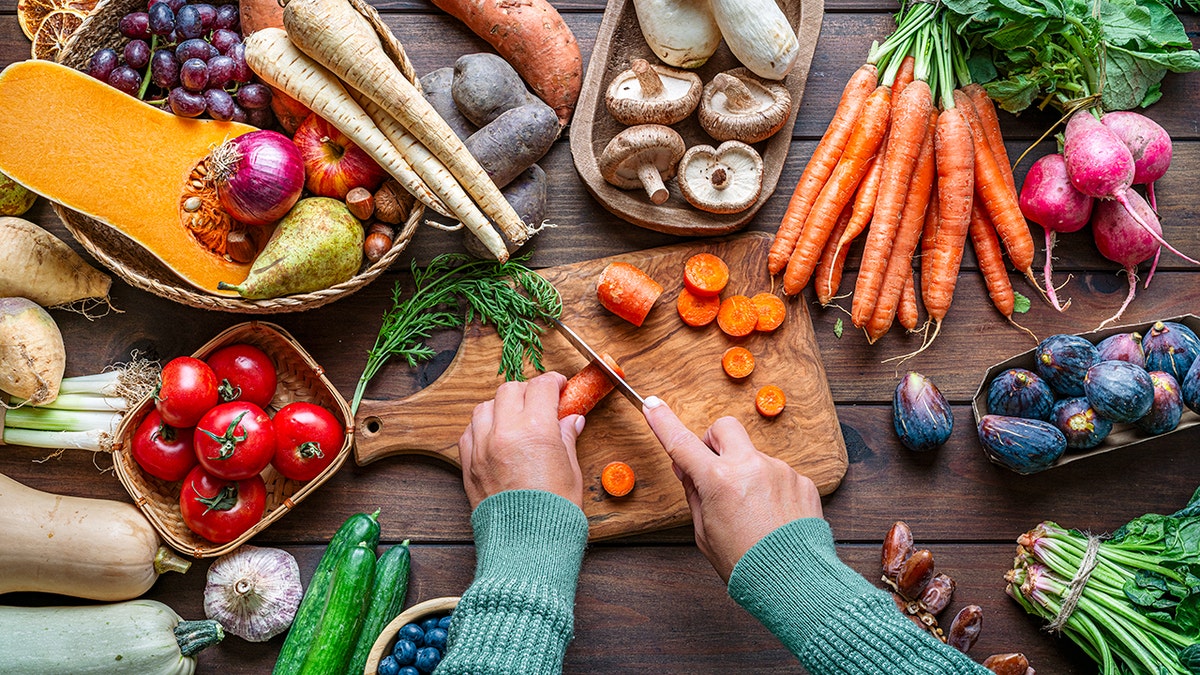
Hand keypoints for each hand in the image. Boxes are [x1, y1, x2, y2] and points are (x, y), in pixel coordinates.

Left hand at [458, 372, 585, 508]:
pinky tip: (496, 436)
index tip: (560, 388)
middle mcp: (504, 432)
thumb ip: (567, 438)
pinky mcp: (468, 465)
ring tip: (515, 418)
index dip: (554, 383)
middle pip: (510, 390)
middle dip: (527, 391)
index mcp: (535, 429)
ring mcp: (481, 448)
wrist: (527, 547)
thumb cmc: (554, 513)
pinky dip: (482, 427)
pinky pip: (469, 431)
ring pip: (485, 406)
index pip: (541, 387)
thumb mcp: (571, 470)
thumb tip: (571, 420)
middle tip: (540, 403)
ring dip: (501, 406)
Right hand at [643, 397, 822, 581]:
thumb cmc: (746, 565)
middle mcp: (751, 467)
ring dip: (746, 473)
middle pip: (725, 428)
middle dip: (714, 440)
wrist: (795, 583)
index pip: (682, 443)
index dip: (662, 422)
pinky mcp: (802, 480)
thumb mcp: (704, 533)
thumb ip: (695, 494)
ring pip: (753, 456)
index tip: (652, 406)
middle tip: (713, 465)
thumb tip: (687, 468)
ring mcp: (779, 471)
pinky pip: (779, 474)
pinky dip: (771, 489)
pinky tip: (773, 517)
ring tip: (752, 513)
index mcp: (719, 481)